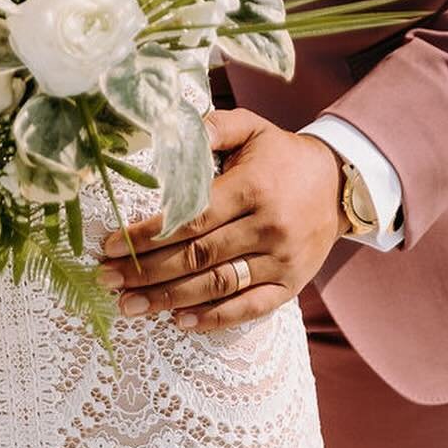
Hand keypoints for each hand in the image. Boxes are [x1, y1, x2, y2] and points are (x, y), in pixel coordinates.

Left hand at [98, 108, 345, 332]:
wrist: (340, 184)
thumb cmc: (280, 155)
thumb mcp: (251, 128)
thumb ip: (214, 126)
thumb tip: (172, 127)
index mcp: (252, 188)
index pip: (191, 218)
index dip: (149, 235)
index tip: (112, 245)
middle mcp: (267, 227)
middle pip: (198, 256)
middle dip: (147, 271)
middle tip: (108, 281)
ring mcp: (282, 260)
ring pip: (218, 285)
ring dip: (170, 299)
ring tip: (130, 305)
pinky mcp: (291, 284)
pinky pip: (250, 308)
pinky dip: (214, 318)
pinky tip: (180, 321)